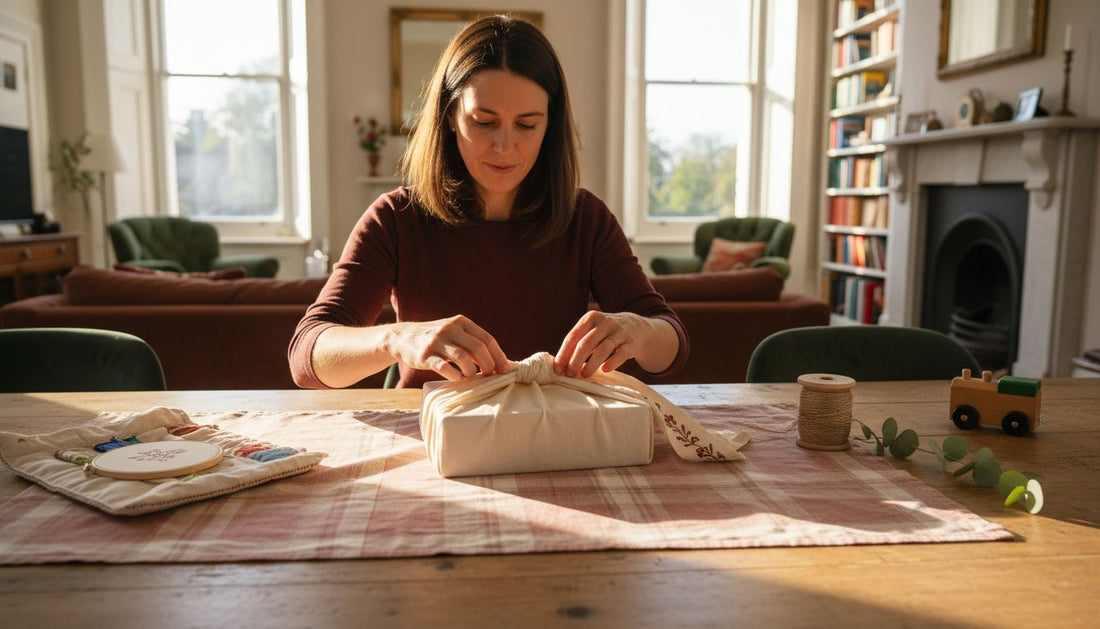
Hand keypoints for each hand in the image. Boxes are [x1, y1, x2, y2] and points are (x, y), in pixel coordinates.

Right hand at [388, 315, 510, 381]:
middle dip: (488, 365)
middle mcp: (450, 328)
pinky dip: (455, 375)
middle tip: (489, 375)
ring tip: (470, 376)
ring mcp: (436, 341)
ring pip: (463, 358)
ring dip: (471, 371)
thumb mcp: (454, 333)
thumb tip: (499, 362)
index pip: (487, 339)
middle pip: (478, 348)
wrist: (403, 337)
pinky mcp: (425, 355)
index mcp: (461, 322)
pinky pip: (444, 368)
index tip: (506, 370)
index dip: (499, 356)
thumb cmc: (436, 340)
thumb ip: (473, 344)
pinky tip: (456, 377)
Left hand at [554, 311, 647, 378]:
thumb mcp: (592, 330)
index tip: (557, 369)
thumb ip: (577, 343)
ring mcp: (620, 332)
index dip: (563, 354)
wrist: (637, 327)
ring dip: (591, 364)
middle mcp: (605, 322)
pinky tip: (604, 370)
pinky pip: (621, 353)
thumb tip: (559, 365)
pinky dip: (612, 362)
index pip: (573, 336)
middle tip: (569, 375)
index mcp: (591, 318)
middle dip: (575, 361)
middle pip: (586, 343)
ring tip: (584, 375)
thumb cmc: (606, 333)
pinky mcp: (632, 343)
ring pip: (603, 348)